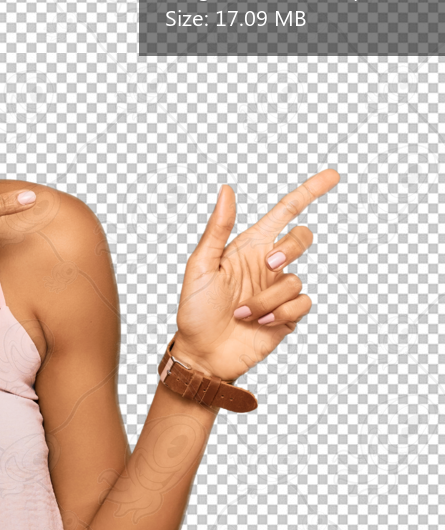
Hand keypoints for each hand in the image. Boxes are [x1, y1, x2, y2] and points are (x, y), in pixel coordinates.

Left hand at [171, 168, 339, 381]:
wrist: (202, 354)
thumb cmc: (195, 311)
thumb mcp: (200, 267)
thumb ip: (217, 229)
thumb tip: (226, 190)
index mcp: (249, 247)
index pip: (285, 212)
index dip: (310, 191)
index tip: (333, 176)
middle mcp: (268, 265)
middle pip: (301, 238)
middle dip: (291, 248)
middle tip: (269, 264)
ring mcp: (278, 290)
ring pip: (294, 279)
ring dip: (265, 299)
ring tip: (241, 314)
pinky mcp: (288, 314)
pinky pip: (302, 303)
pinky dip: (281, 313)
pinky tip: (261, 323)